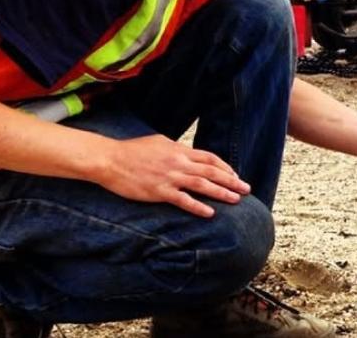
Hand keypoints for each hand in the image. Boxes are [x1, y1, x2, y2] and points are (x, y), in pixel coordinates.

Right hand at [95, 134, 250, 216]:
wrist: (110, 160)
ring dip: (222, 193)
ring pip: (203, 185)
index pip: (210, 158)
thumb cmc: (132, 150)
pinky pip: (183, 201)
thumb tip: (187, 154)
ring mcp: (170, 177)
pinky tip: (210, 213)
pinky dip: (198, 207)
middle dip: (232, 181)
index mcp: (179, 150)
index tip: (235, 175)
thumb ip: (176, 150)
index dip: (225, 167)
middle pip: (212, 172)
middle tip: (247, 189)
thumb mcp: (159, 143)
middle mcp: (179, 163)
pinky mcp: (159, 191)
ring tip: (236, 200)